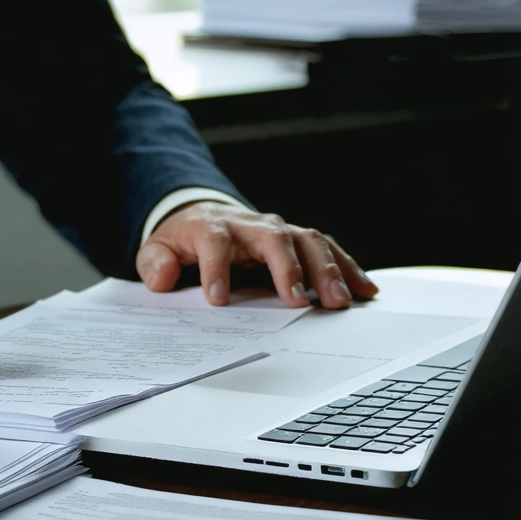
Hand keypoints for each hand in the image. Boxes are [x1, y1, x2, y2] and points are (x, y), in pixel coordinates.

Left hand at [136, 201, 377, 309]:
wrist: (204, 218)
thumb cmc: (183, 242)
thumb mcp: (158, 250)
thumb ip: (155, 263)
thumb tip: (163, 277)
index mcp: (212, 227)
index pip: (215, 243)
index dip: (216, 269)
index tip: (218, 300)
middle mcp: (250, 224)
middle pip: (273, 238)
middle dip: (287, 268)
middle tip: (297, 301)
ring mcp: (277, 230)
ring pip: (307, 241)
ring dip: (327, 270)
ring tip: (340, 302)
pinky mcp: (296, 240)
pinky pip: (326, 249)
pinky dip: (348, 268)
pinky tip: (365, 289)